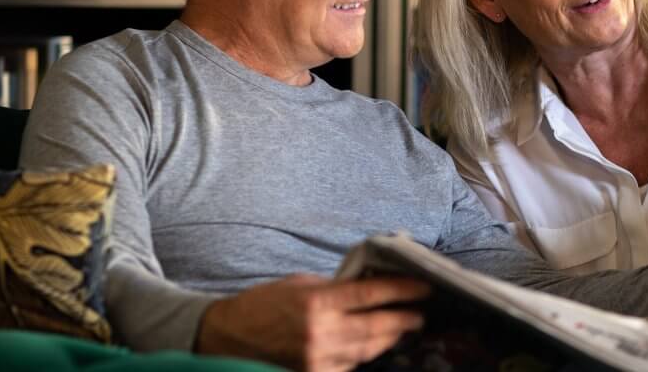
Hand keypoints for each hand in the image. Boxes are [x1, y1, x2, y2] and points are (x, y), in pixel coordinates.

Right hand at [196, 273, 430, 370]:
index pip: (370, 295)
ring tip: (404, 329)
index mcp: (317, 301)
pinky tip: (377, 347)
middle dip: (402, 319)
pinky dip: (364, 356)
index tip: (423, 287)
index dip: (401, 291)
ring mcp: (317, 359)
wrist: (224, 338)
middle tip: (421, 314)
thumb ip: (334, 288)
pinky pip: (348, 367)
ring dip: (388, 339)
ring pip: (366, 350)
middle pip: (375, 326)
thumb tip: (369, 286)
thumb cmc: (263, 304)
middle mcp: (320, 332)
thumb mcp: (300, 284)